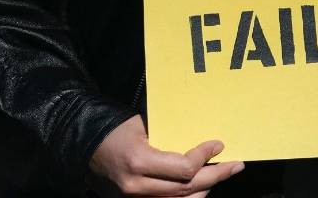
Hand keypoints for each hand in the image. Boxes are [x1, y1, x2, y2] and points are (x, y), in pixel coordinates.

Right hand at [88, 116, 243, 196]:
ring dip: (205, 190)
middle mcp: (137, 186)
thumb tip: (201, 144)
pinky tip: (201, 188)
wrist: (82, 146)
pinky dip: (187, 197)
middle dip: (216, 176)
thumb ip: (169, 139)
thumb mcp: (141, 126)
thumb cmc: (113, 129)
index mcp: (138, 162)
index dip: (205, 157)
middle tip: (236, 165)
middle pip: (186, 188)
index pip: (184, 169)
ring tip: (221, 175)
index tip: (219, 144)